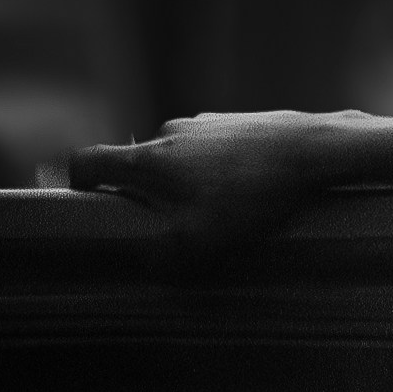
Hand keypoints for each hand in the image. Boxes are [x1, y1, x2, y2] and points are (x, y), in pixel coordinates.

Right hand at [68, 111, 359, 241]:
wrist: (314, 148)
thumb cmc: (256, 194)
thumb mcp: (207, 239)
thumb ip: (169, 256)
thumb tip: (149, 268)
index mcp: (151, 158)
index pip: (89, 161)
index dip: (78, 183)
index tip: (87, 202)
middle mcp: (170, 132)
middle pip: (139, 165)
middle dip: (148, 197)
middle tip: (174, 227)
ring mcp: (205, 123)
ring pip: (180, 159)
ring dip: (189, 185)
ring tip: (224, 214)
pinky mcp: (237, 122)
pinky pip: (214, 151)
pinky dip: (220, 172)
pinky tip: (252, 193)